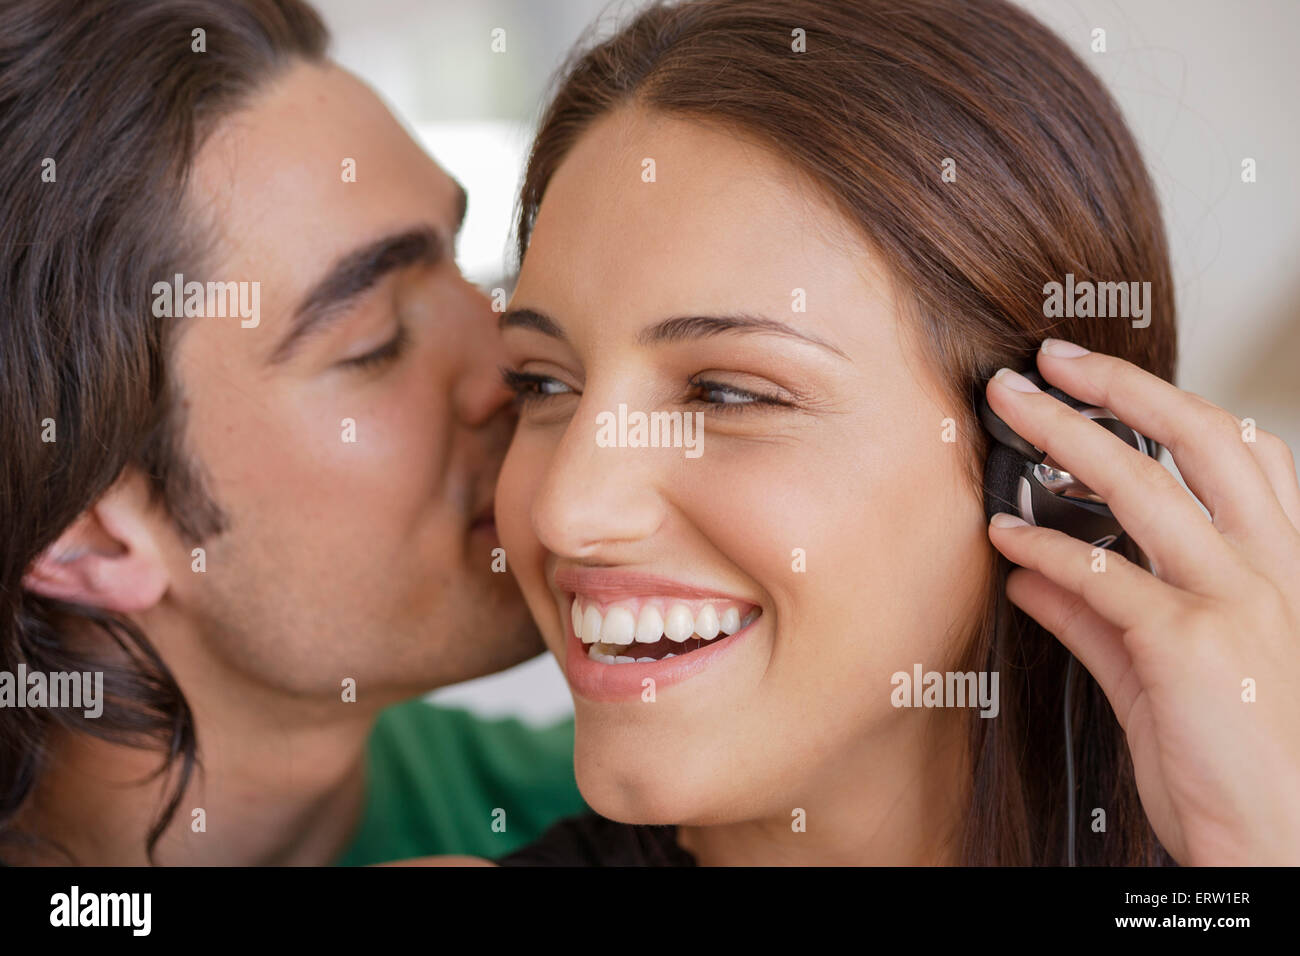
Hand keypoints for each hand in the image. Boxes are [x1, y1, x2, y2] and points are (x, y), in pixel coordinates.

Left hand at [984, 339, 1299, 864]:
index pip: (1250, 455)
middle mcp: (1272, 572)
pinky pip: (1105, 577)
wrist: (1278, 845)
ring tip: (1009, 408)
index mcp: (1281, 570)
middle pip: (1205, 441)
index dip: (1179, 404)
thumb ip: (1097, 618)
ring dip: (1066, 436)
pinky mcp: (1193, 646)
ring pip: (1147, 488)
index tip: (1109, 379)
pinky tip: (1004, 533)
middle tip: (1049, 359)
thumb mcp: (1163, 675)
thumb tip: (1030, 570)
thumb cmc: (1235, 763)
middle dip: (1123, 387)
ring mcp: (1237, 603)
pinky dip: (1047, 548)